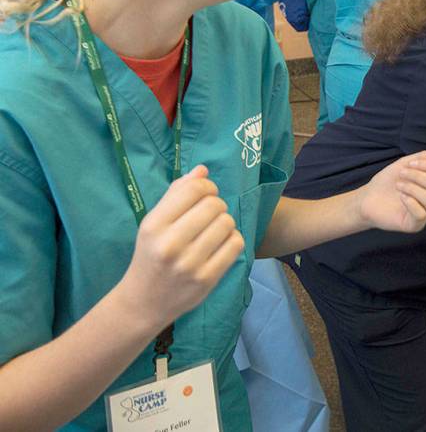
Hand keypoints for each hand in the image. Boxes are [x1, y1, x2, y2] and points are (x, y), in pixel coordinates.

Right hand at [119, 165, 243, 330]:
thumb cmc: (150, 255)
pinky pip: (236, 244)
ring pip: (227, 223)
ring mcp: (190, 263)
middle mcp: (170, 244)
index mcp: (153, 225)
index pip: (193, 190)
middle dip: (217, 204)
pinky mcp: (207, 278)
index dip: (207, 186)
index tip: (206, 194)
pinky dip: (233, 239)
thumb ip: (176, 195)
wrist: (143, 301)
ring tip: (215, 230)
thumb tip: (202, 170)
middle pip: (214, 205)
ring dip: (226, 222)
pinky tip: (221, 244)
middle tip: (210, 214)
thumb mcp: (153, 224)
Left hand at [358, 151, 425, 233]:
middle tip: (401, 174)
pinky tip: (400, 197)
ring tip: (398, 186)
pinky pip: (421, 214)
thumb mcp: (403, 164)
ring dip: (413, 188)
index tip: (410, 163)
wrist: (368, 198)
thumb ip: (420, 158)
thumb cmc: (387, 182)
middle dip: (418, 176)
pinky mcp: (414, 225)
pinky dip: (410, 202)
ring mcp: (425, 213)